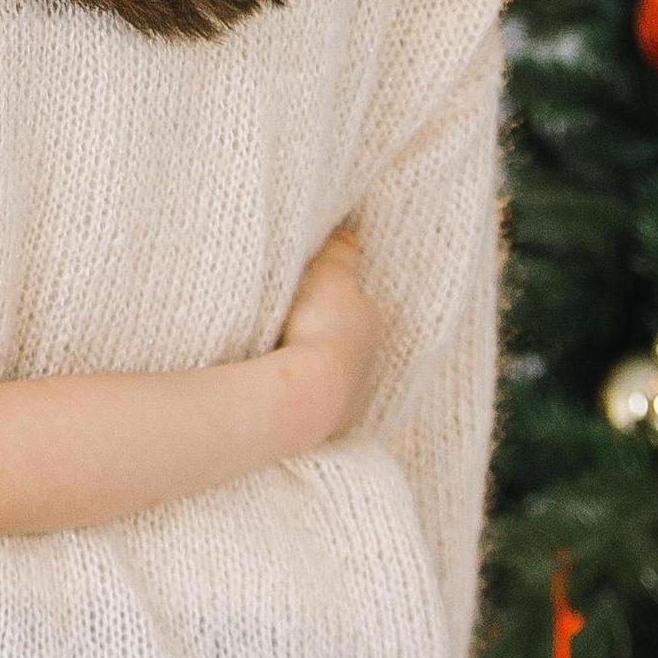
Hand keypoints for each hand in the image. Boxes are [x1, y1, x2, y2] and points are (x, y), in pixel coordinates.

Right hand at [276, 228, 378, 444]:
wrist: (309, 391)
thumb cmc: (319, 327)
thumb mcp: (328, 273)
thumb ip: (340, 251)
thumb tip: (351, 233)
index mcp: (372, 322)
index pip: (357, 304)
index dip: (336, 298)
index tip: (314, 294)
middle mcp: (371, 361)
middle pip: (348, 341)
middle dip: (327, 334)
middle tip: (297, 325)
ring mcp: (354, 396)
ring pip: (336, 375)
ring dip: (317, 367)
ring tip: (286, 357)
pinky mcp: (333, 424)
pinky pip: (320, 403)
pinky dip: (308, 394)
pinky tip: (288, 389)